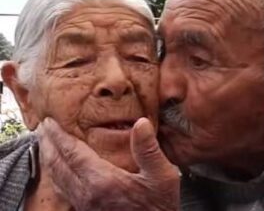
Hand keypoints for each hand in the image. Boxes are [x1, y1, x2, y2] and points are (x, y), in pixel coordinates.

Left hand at [38, 117, 179, 210]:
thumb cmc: (158, 207)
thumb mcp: (162, 177)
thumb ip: (149, 150)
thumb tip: (141, 123)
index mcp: (102, 181)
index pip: (72, 153)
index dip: (59, 135)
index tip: (49, 121)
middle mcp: (87, 193)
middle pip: (58, 164)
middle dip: (47, 144)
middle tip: (41, 128)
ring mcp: (84, 204)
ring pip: (57, 177)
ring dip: (48, 158)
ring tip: (44, 144)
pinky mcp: (86, 210)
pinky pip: (62, 188)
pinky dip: (55, 173)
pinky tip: (58, 169)